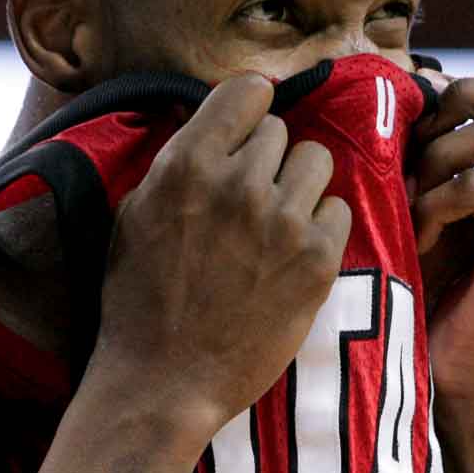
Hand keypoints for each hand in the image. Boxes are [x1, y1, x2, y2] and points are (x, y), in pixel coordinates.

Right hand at [89, 73, 351, 452]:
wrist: (164, 381)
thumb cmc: (139, 299)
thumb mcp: (135, 214)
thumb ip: (177, 162)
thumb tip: (209, 121)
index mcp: (188, 164)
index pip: (248, 90)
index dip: (248, 109)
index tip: (245, 130)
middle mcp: (239, 183)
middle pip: (280, 131)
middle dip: (265, 160)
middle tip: (247, 200)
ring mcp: (283, 220)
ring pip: (316, 161)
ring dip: (298, 186)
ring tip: (275, 222)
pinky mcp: (317, 259)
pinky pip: (338, 210)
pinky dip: (320, 227)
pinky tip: (291, 255)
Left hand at [410, 73, 473, 439]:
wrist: (459, 374)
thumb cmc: (441, 286)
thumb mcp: (444, 201)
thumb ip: (448, 147)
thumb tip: (421, 80)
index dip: (469, 89)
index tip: (419, 130)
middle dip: (458, 107)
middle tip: (415, 154)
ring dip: (436, 160)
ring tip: (411, 204)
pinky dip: (433, 204)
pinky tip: (418, 240)